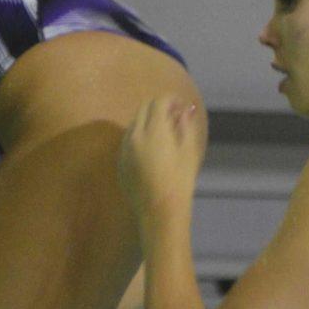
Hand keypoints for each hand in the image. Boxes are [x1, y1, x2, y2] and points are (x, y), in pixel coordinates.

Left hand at [117, 96, 203, 218]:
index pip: (158, 103)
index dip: (171, 100)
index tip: (181, 105)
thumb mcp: (189, 152)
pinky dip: (140, 135)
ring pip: (134, 123)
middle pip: (143, 109)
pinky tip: (153, 147)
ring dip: (148, 120)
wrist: (159, 209)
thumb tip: (186, 110)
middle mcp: (134, 134)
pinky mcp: (119, 159)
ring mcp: (124, 147)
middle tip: (175, 115)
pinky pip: (128, 139)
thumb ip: (186, 126)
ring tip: (166, 131)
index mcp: (154, 131)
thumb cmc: (180, 181)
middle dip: (159, 107)